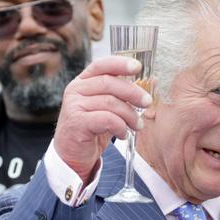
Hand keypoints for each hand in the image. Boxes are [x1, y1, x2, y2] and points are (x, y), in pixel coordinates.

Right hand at [52, 55, 150, 182]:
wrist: (72, 155)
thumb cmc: (91, 130)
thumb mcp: (104, 108)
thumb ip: (116, 95)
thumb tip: (144, 87)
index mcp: (82, 82)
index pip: (101, 65)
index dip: (120, 64)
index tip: (138, 67)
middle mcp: (75, 90)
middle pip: (109, 83)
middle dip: (133, 92)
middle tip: (147, 103)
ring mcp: (74, 106)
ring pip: (110, 102)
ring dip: (129, 115)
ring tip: (137, 125)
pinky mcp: (77, 123)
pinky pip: (107, 119)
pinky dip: (120, 127)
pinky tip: (122, 134)